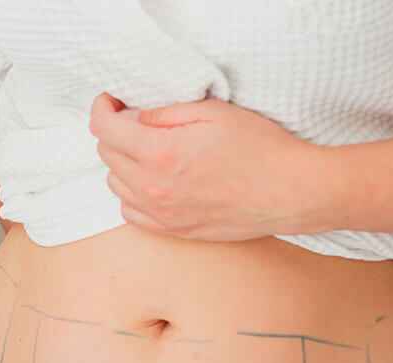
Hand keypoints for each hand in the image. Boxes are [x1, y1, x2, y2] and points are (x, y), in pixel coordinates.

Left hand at [89, 94, 339, 240]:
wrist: (291, 191)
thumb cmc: (260, 146)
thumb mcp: (213, 111)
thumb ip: (165, 112)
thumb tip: (133, 115)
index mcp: (160, 152)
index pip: (104, 128)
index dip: (102, 108)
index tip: (111, 100)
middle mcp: (153, 187)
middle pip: (106, 154)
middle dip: (114, 132)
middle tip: (135, 119)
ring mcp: (161, 213)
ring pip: (115, 183)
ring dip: (122, 163)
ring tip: (148, 150)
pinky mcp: (173, 230)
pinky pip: (130, 211)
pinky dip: (132, 193)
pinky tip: (152, 180)